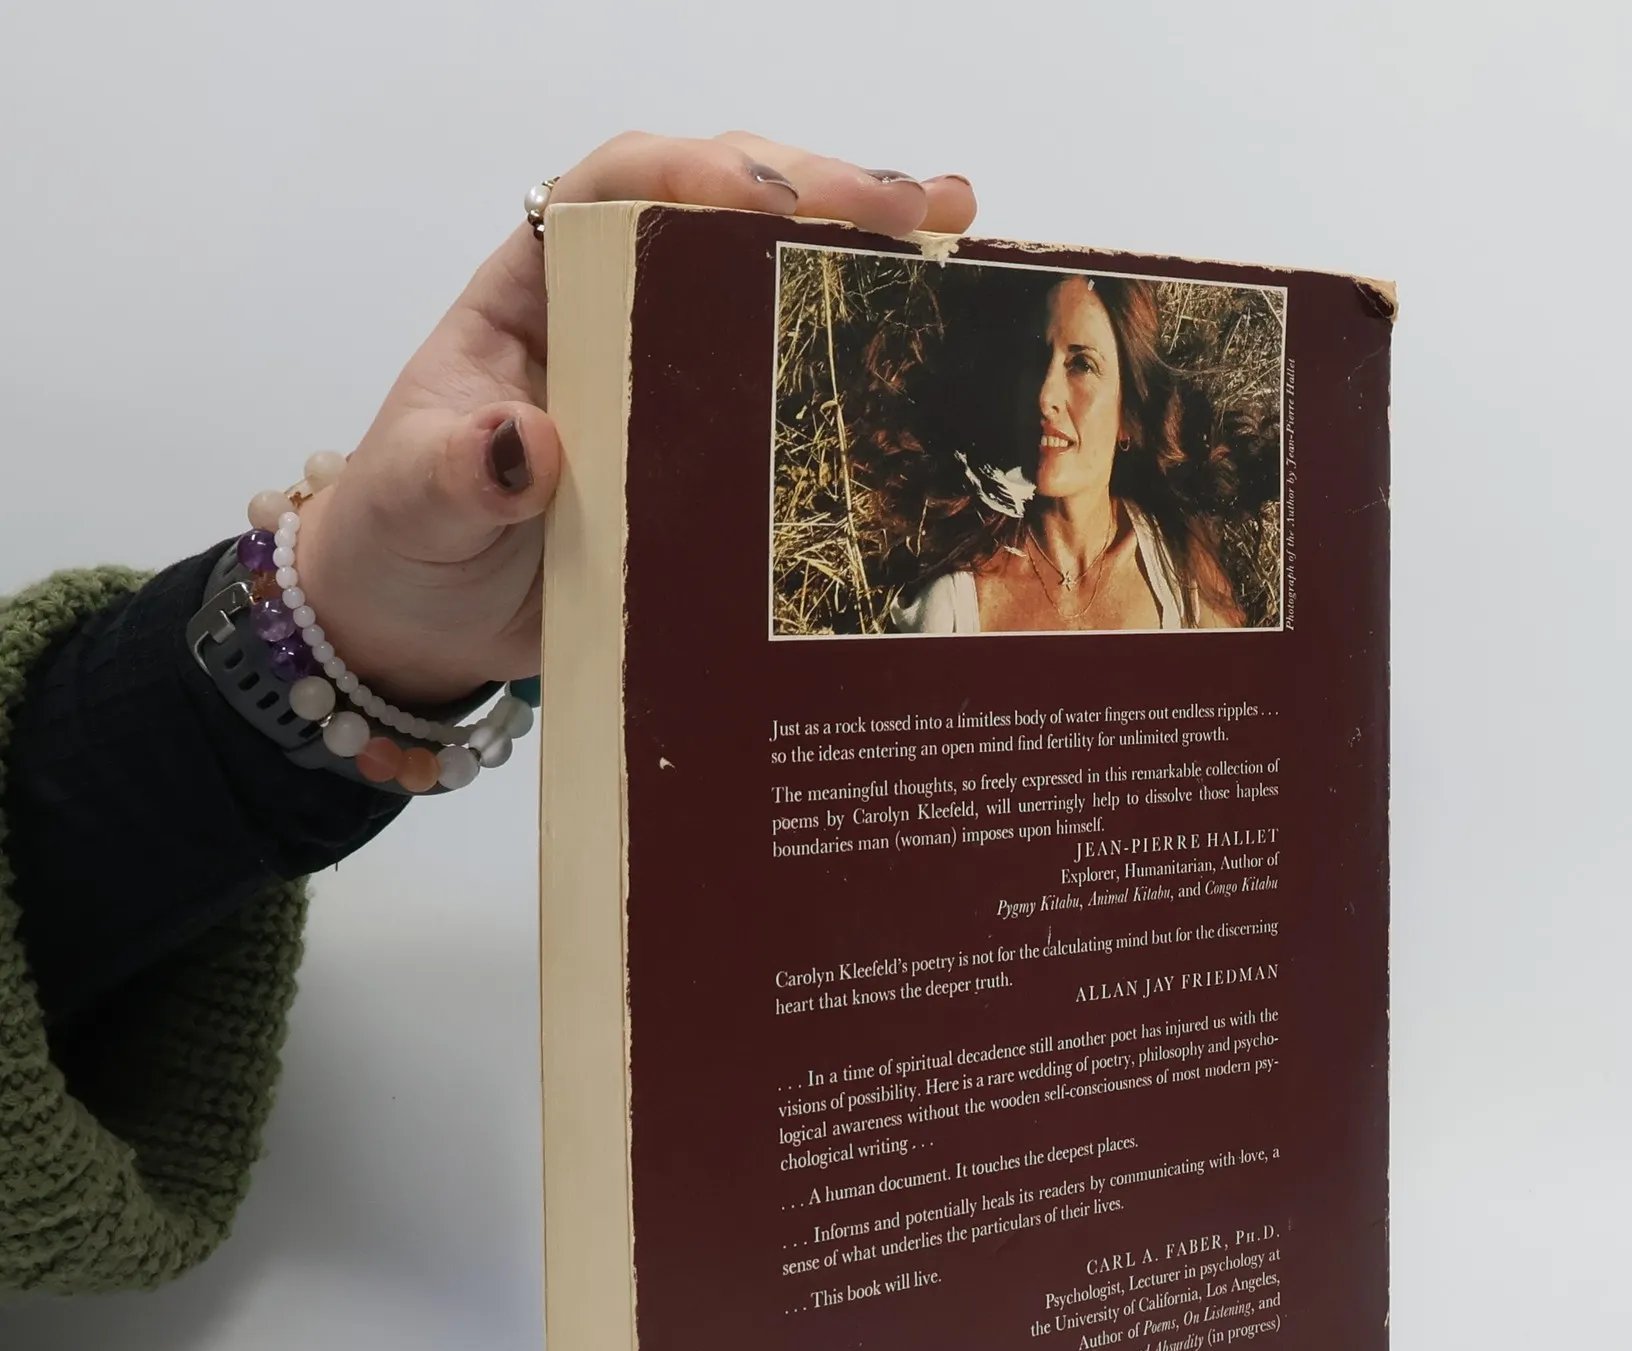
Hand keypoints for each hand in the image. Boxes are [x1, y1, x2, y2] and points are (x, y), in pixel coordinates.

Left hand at [293, 133, 976, 706]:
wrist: (423, 625)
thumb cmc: (404, 540)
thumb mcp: (415, 505)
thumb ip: (455, 472)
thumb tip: (523, 443)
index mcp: (534, 296)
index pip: (614, 191)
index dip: (693, 173)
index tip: (770, 197)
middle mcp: (613, 317)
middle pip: (716, 214)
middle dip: (816, 192)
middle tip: (914, 208)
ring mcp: (668, 382)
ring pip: (767, 283)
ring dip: (862, 251)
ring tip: (956, 230)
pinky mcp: (708, 453)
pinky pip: (788, 388)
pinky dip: (858, 354)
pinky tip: (933, 330)